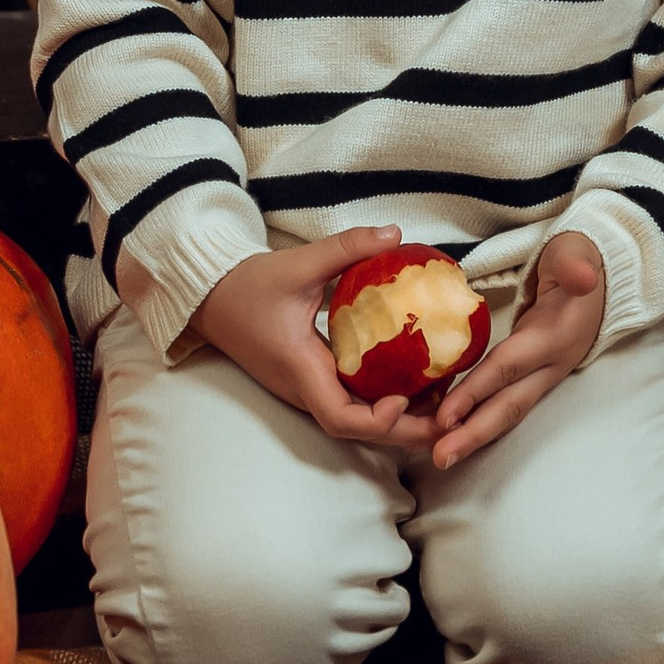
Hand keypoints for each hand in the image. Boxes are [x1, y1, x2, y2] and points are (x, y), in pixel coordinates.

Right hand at [190, 226, 433, 450]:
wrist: (212, 299)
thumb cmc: (249, 285)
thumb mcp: (299, 263)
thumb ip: (346, 248)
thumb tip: (395, 233)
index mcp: (300, 370)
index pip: (340, 418)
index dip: (376, 420)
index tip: (404, 399)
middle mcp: (305, 390)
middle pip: (358, 429)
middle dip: (405, 430)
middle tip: (451, 416)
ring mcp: (307, 389)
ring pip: (357, 419)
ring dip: (399, 417)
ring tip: (444, 396)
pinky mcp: (311, 379)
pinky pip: (351, 400)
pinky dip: (384, 399)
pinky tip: (414, 379)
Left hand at [417, 232, 605, 471]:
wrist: (601, 280)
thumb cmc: (576, 260)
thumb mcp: (575, 252)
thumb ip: (574, 264)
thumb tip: (582, 279)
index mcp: (556, 336)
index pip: (510, 366)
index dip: (478, 391)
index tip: (445, 417)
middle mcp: (551, 365)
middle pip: (509, 405)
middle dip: (474, 434)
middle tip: (441, 458)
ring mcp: (543, 376)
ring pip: (506, 413)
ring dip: (473, 437)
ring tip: (439, 455)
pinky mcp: (533, 379)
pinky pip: (503, 403)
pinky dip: (476, 421)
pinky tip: (446, 431)